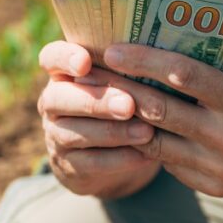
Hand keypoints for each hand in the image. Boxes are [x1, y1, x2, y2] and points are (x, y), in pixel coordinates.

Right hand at [36, 41, 157, 196]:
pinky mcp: (69, 165)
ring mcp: (56, 135)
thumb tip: (170, 59)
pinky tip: (146, 155)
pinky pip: (91, 163)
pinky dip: (120, 159)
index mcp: (65, 73)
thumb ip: (134, 71)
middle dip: (97, 101)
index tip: (85, 62)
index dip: (65, 58)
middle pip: (61, 98)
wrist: (117, 156)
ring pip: (76, 133)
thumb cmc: (126, 105)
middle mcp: (53, 102)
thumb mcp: (127, 84)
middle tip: (129, 105)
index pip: (51, 57)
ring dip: (113, 133)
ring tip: (147, 132)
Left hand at [99, 44, 222, 197]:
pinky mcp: (212, 186)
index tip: (115, 50)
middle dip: (120, 88)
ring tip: (104, 99)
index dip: (146, 61)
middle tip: (92, 72)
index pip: (186, 76)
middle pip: (160, 110)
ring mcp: (219, 167)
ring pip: (155, 140)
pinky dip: (152, 141)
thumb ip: (222, 61)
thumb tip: (174, 40)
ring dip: (126, 118)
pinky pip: (168, 161)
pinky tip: (137, 126)